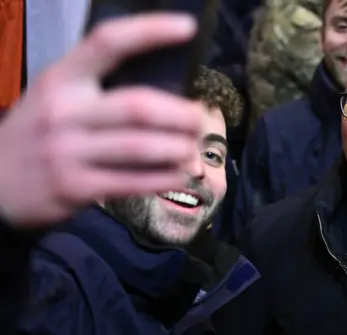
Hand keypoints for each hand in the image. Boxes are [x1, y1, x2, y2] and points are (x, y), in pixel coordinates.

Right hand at [0, 13, 206, 226]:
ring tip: (192, 150)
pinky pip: (132, 182)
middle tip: (200, 120)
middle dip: (180, 114)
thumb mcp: (57, 98)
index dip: (150, 31)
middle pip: (138, 106)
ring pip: (141, 147)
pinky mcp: (73, 188)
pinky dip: (164, 179)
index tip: (187, 28)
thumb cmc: (39, 134)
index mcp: (61, 78)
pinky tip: (181, 176)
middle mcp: (63, 111)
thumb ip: (99, 90)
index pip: (107, 42)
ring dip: (178, 150)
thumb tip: (167, 92)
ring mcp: (66, 152)